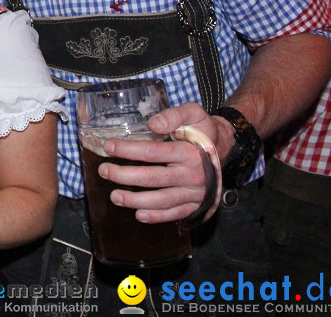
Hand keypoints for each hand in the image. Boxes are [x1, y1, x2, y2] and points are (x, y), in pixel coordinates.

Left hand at [100, 102, 219, 223]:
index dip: (129, 150)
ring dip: (136, 200)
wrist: (226, 148)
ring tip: (114, 196)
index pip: (153, 152)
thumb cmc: (202, 130)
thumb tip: (153, 124)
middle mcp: (193, 174)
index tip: (108, 147)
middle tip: (104, 171)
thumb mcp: (193, 113)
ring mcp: (195, 192)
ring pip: (163, 200)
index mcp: (189, 152)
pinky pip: (176, 213)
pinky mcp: (196, 204)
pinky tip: (139, 214)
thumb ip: (174, 115)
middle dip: (125, 176)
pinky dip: (157, 216)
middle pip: (154, 178)